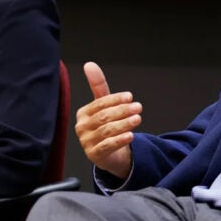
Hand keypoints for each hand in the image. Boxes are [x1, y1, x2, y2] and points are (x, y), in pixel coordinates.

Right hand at [74, 62, 141, 179]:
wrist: (110, 154)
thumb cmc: (106, 127)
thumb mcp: (104, 106)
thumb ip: (98, 86)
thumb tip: (89, 64)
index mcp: (83, 113)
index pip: (99, 104)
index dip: (115, 100)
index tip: (130, 97)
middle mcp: (82, 127)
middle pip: (103, 117)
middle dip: (122, 111)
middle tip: (138, 107)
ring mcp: (86, 142)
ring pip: (107, 131)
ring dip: (124, 124)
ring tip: (137, 119)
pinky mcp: (94, 155)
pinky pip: (107, 146)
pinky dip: (119, 140)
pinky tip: (130, 135)